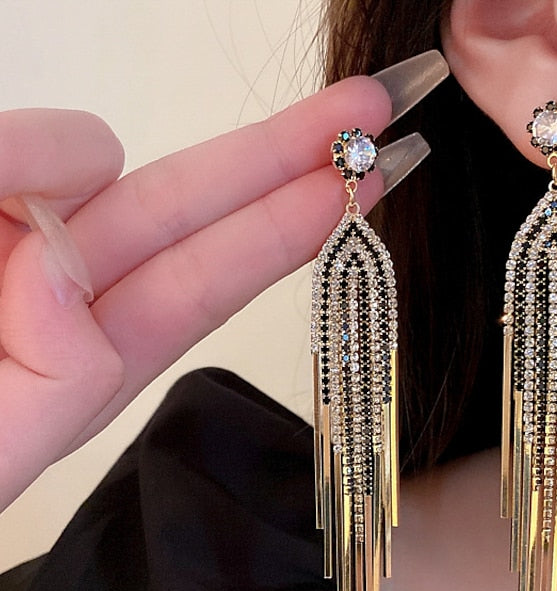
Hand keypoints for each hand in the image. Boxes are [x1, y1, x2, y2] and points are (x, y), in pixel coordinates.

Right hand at [0, 77, 391, 511]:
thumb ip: (52, 370)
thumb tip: (62, 264)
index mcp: (75, 365)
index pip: (201, 282)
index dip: (285, 231)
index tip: (365, 186)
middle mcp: (43, 295)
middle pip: (183, 214)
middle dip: (277, 158)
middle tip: (373, 107)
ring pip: (72, 163)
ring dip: (46, 172)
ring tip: (10, 252)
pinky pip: (5, 156)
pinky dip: (7, 164)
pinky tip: (0, 216)